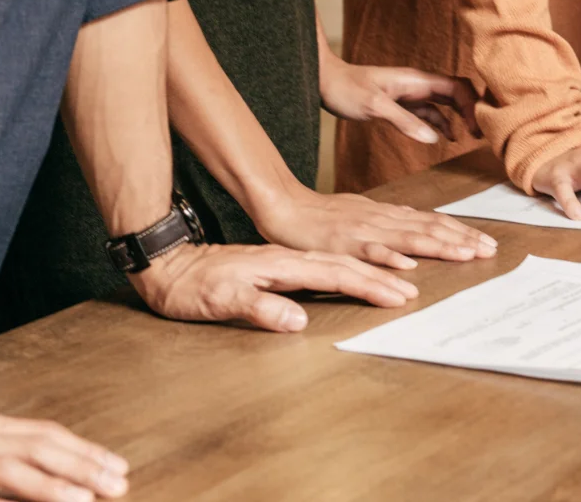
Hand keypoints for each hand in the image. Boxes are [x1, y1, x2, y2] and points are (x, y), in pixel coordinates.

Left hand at [129, 243, 417, 331]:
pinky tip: (362, 269)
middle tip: (413, 292)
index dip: (368, 287)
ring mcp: (285, 261)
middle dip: (383, 278)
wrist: (167, 262)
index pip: (334, 276)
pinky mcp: (280, 266)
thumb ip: (259, 308)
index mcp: (281, 266)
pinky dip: (351, 266)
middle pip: (346, 266)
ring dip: (373, 270)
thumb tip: (298, 320)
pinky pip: (327, 264)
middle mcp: (289, 260)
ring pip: (340, 262)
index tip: (397, 297)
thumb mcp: (218, 301)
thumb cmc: (190, 286)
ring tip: (402, 278)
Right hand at [250, 185, 497, 268]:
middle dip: (461, 239)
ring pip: (406, 238)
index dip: (460, 231)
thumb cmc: (322, 216)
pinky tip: (408, 265)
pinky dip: (389, 257)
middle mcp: (381, 220)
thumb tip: (416, 227)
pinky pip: (368, 251)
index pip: (431, 221)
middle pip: (428, 228)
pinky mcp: (342, 244)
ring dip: (438, 246)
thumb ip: (389, 221)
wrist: (285, 208)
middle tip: (488, 250)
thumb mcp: (363, 213)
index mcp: (387, 215)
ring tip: (464, 255)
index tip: (485, 242)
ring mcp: (363, 231)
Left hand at [319, 53, 479, 145]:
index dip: (472, 105)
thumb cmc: (345, 89)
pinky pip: (430, 112)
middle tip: (481, 133)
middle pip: (457, 92)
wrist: (324, 82)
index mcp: (416, 80)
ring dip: (460, 117)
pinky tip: (446, 137)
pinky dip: (442, 123)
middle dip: (473, 109)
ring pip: (445, 102)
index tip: (476, 128)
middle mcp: (418, 84)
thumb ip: (404, 121)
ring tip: (471, 136)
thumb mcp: (374, 106)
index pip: (457, 87)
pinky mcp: (402, 104)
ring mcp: (411, 93)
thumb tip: (433, 138)